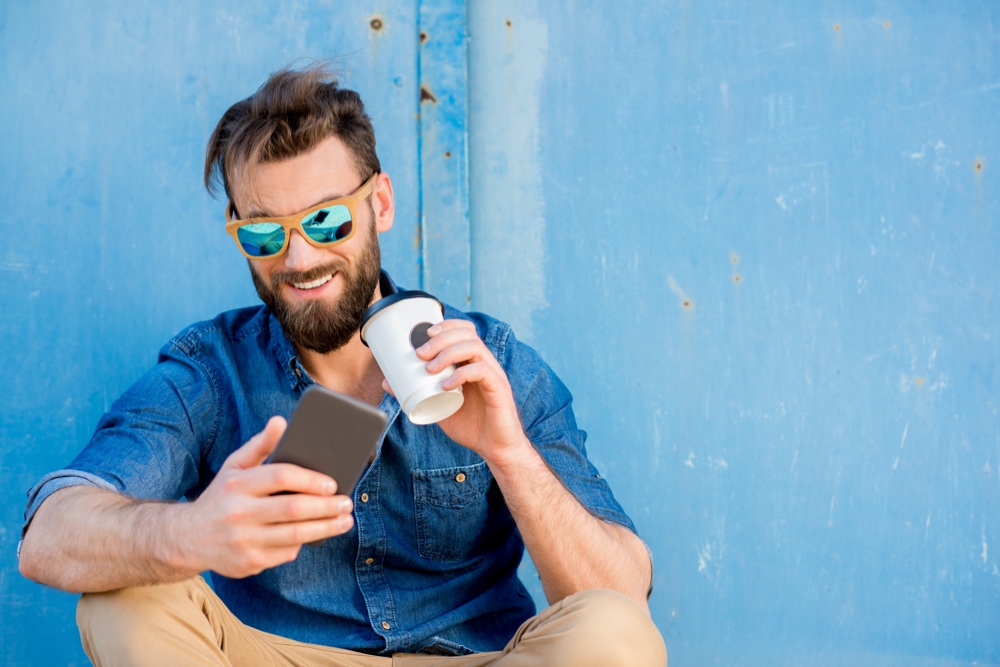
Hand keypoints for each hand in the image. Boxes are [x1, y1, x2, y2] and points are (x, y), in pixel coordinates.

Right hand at [176, 416, 354, 577]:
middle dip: (327, 507)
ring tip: (344, 521)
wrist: (186, 538)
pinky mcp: (247, 563)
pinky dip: (303, 544)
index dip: (310, 480)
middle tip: (347, 503)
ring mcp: (242, 540)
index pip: (280, 476)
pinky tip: (316, 535)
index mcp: (237, 484)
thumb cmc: (221, 496)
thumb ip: (260, 445)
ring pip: (295, 536)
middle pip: (293, 509)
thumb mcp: (234, 467)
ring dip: (326, 528)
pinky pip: (285, 554)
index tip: (332, 483)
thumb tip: (281, 421)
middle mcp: (238, 513)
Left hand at [384, 319, 531, 466]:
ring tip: (429, 369)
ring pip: (475, 347)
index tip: (424, 334)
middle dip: (441, 338)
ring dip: (448, 353)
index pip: (464, 330)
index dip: (445, 325)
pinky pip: (483, 371)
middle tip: (420, 353)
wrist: (494, 448)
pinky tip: (446, 386)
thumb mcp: (437, 406)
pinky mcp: (499, 388)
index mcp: (472, 362)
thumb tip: (388, 382)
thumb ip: (417, 392)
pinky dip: (461, 374)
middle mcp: (485, 363)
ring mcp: (493, 374)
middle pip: (467, 334)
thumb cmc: (470, 425)